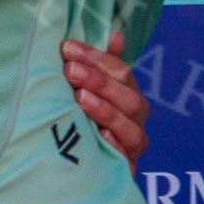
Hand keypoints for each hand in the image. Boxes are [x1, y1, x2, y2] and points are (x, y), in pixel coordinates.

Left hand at [61, 32, 149, 166]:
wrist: (91, 168)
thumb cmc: (89, 121)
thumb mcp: (93, 92)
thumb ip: (102, 65)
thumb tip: (116, 35)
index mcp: (129, 92)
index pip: (120, 69)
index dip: (95, 57)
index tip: (68, 48)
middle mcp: (136, 115)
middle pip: (126, 94)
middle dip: (98, 80)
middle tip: (70, 70)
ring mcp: (133, 141)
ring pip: (128, 122)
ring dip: (104, 108)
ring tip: (80, 98)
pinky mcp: (126, 166)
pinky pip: (125, 154)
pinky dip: (115, 143)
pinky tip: (101, 135)